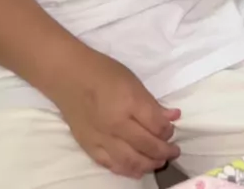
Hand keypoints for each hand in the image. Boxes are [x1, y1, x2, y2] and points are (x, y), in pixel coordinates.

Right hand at [55, 48, 180, 179]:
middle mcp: (116, 124)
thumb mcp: (133, 81)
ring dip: (149, 164)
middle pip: (147, 146)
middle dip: (164, 151)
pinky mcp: (89, 147)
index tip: (171, 130)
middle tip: (173, 151)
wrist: (69, 76)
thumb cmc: (104, 72)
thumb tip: (172, 116)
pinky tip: (137, 170)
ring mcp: (101, 138)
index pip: (156, 126)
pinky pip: (111, 165)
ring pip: (130, 161)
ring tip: (159, 162)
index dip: (168, 131)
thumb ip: (152, 103)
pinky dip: (126, 170)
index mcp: (129, 102)